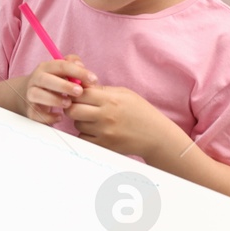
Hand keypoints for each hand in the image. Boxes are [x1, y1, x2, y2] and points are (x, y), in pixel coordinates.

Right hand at [23, 54, 94, 123]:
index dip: (78, 72)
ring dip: (54, 100)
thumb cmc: (54, 82)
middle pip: (46, 79)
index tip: (93, 80)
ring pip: (37, 95)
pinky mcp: (29, 109)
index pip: (61, 65)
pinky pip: (35, 113)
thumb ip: (74, 65)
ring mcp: (31, 94)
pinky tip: (59, 117)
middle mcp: (36, 79)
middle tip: (79, 92)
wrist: (32, 95)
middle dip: (64, 86)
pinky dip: (47, 116)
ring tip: (68, 104)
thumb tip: (81, 65)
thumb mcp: (63, 71)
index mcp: (46, 67)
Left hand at [67, 84, 186, 160]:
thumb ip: (102, 89)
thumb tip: (80, 85)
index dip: (76, 93)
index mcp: (111, 100)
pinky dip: (86, 134)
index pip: (80, 93)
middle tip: (80, 107)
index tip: (79, 95)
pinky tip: (96, 131)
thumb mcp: (125, 94)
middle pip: (72, 109)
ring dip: (81, 121)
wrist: (156, 136)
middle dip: (73, 107)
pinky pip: (83, 138)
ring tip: (94, 120)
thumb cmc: (140, 112)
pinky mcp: (104, 145)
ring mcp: (104, 132)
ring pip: (77, 124)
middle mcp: (106, 116)